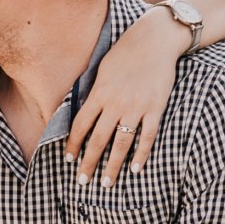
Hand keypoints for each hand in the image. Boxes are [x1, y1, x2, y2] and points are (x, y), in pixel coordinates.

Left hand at [65, 7, 189, 184]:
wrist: (155, 40)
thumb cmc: (126, 53)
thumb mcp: (102, 70)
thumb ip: (94, 92)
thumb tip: (82, 112)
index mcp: (100, 93)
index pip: (80, 125)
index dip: (73, 145)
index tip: (69, 160)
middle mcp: (115, 103)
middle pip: (98, 140)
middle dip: (88, 163)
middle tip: (82, 182)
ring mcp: (137, 107)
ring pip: (121, 143)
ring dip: (112, 166)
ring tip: (106, 183)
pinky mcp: (156, 108)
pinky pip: (147, 137)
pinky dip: (141, 154)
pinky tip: (135, 169)